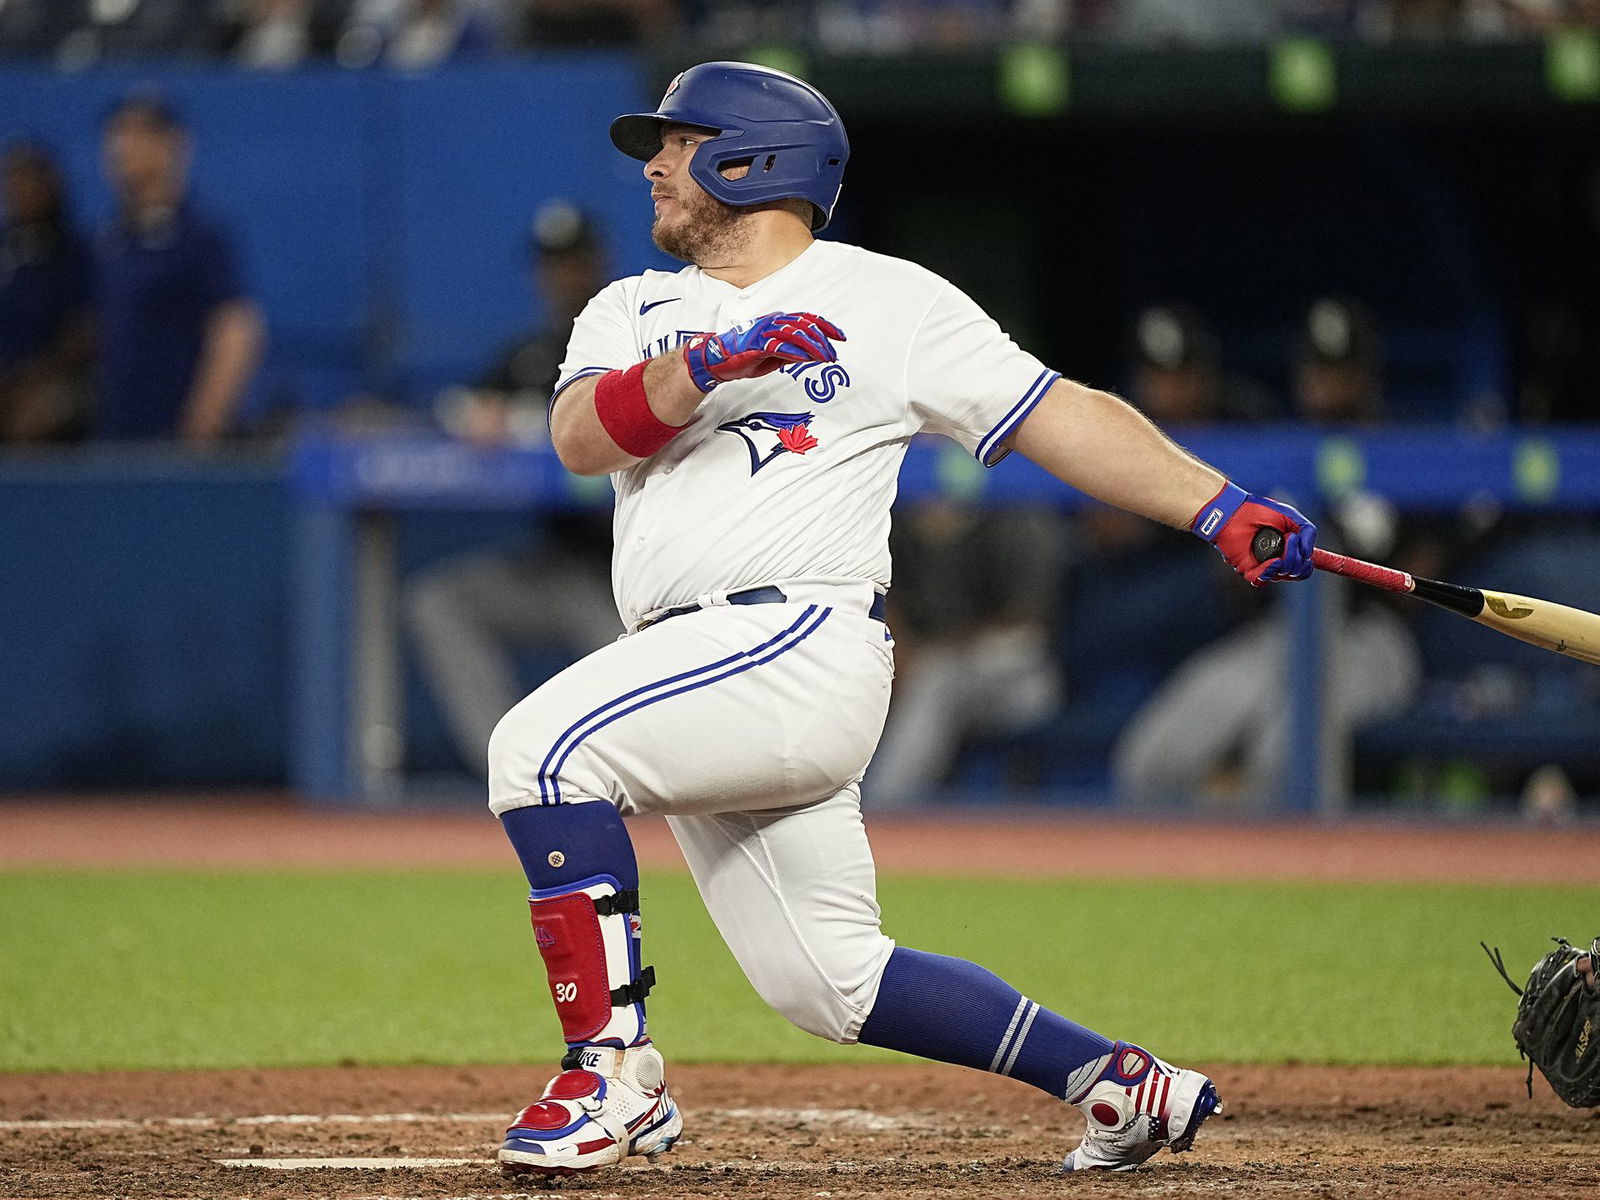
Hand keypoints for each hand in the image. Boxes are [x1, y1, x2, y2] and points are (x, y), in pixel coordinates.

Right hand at [683, 311, 844, 393]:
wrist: (717, 360)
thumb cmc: (743, 356)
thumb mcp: (773, 355)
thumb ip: (790, 353)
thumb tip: (809, 355)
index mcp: (776, 322)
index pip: (806, 320)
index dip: (825, 326)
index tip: (840, 337)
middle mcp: (772, 322)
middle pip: (805, 326)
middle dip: (823, 340)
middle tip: (834, 353)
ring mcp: (764, 332)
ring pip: (795, 334)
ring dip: (813, 346)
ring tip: (826, 357)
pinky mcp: (757, 345)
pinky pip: (780, 346)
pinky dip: (796, 352)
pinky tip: (808, 358)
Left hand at [1192, 482, 1315, 585]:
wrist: (1236, 511)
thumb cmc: (1261, 511)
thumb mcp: (1291, 517)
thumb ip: (1308, 532)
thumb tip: (1309, 554)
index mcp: (1287, 551)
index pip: (1303, 568)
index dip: (1307, 564)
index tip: (1306, 553)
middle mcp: (1277, 561)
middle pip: (1296, 573)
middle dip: (1298, 558)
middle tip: (1291, 538)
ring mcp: (1262, 566)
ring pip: (1282, 575)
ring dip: (1288, 560)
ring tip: (1284, 540)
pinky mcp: (1248, 569)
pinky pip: (1262, 579)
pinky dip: (1270, 571)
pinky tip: (1274, 560)